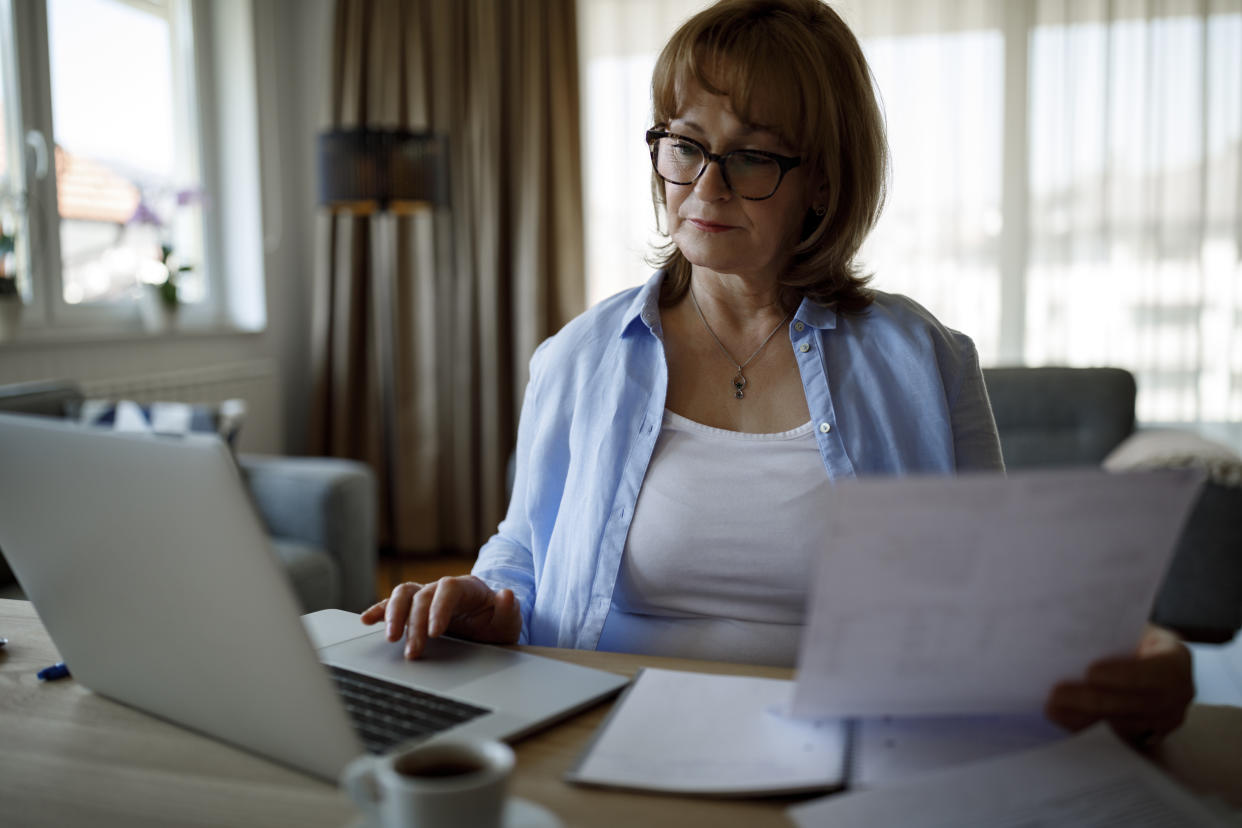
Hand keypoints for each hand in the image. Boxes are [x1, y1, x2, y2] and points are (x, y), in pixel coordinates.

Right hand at [360, 576, 521, 659]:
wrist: (489, 627)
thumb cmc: (498, 623)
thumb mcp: (509, 622)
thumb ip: (509, 610)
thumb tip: (506, 595)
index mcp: (467, 588)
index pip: (448, 589)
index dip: (439, 608)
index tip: (434, 632)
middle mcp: (443, 588)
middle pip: (422, 595)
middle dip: (414, 622)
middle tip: (413, 650)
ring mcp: (427, 597)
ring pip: (404, 594)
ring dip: (393, 614)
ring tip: (390, 638)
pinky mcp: (414, 609)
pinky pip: (393, 604)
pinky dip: (379, 610)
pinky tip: (367, 620)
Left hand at [1044, 624, 1193, 747]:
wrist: (1138, 653)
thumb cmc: (1127, 635)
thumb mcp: (1126, 626)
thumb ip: (1106, 632)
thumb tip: (1064, 634)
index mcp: (1176, 657)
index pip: (1158, 671)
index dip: (1126, 675)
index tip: (1091, 673)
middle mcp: (1179, 692)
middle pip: (1140, 703)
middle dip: (1096, 701)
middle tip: (1058, 695)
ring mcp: (1167, 717)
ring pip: (1128, 724)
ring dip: (1087, 718)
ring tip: (1054, 708)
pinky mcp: (1151, 734)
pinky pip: (1119, 736)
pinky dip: (1089, 728)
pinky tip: (1065, 719)